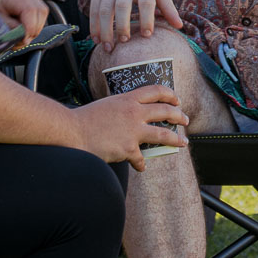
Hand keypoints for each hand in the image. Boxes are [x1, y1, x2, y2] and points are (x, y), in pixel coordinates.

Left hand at [0, 0, 47, 47]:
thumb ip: (11, 28)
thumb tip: (24, 36)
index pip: (30, 9)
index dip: (30, 27)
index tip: (24, 39)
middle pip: (40, 11)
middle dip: (34, 29)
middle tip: (22, 40)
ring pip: (43, 13)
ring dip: (35, 29)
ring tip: (21, 37)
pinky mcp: (31, 4)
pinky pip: (41, 15)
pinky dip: (35, 26)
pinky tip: (23, 32)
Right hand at [73, 85, 188, 171]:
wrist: (73, 132)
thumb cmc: (85, 119)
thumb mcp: (107, 105)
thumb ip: (122, 109)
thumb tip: (132, 117)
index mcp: (128, 99)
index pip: (155, 91)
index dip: (169, 95)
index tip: (176, 100)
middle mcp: (134, 112)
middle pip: (165, 111)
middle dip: (178, 116)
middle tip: (185, 120)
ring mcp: (133, 131)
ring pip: (163, 134)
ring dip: (176, 139)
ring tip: (183, 142)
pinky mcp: (129, 148)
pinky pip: (141, 158)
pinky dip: (141, 164)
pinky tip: (141, 167)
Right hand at [89, 0, 182, 51]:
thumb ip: (168, 7)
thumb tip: (180, 26)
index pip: (146, 2)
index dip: (147, 19)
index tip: (147, 35)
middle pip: (122, 6)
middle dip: (122, 25)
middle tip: (125, 41)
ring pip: (104, 9)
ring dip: (105, 29)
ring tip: (109, 47)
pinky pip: (94, 9)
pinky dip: (94, 25)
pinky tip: (97, 39)